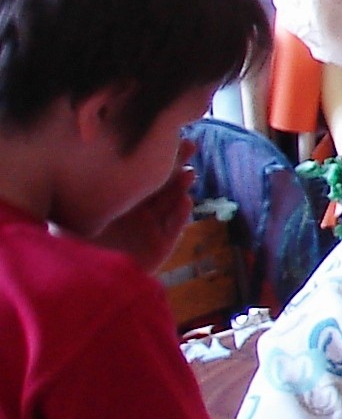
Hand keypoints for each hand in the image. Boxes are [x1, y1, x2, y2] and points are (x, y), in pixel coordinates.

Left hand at [87, 145, 195, 271]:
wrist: (80, 283)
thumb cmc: (73, 243)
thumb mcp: (76, 209)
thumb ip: (86, 185)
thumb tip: (87, 149)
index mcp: (118, 198)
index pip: (140, 171)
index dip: (155, 154)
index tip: (166, 135)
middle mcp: (136, 210)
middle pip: (161, 182)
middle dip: (176, 163)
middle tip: (190, 145)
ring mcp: (150, 227)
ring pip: (171, 201)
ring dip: (182, 186)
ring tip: (189, 174)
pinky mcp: (161, 246)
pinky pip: (175, 227)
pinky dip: (181, 214)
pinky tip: (185, 200)